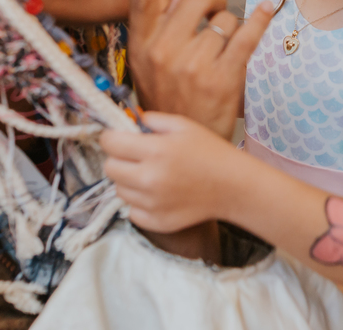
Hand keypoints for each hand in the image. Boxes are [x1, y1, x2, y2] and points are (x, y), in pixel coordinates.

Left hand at [102, 111, 238, 231]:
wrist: (233, 186)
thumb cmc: (210, 151)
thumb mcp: (184, 125)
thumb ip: (153, 120)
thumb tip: (128, 120)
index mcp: (155, 150)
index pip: (110, 143)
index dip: (111, 137)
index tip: (118, 137)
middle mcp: (149, 179)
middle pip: (109, 168)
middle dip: (118, 158)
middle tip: (135, 157)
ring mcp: (151, 204)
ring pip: (119, 190)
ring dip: (128, 181)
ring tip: (150, 175)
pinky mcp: (156, 221)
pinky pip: (131, 211)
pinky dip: (139, 203)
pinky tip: (157, 194)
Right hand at [126, 0, 271, 137]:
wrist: (182, 150)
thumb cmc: (167, 99)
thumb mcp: (146, 65)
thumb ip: (157, 26)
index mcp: (142, 45)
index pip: (140, 1)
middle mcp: (163, 52)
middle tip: (213, 12)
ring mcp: (193, 66)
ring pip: (224, 20)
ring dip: (229, 28)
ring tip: (221, 51)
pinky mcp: (223, 78)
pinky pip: (246, 35)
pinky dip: (259, 19)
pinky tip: (267, 8)